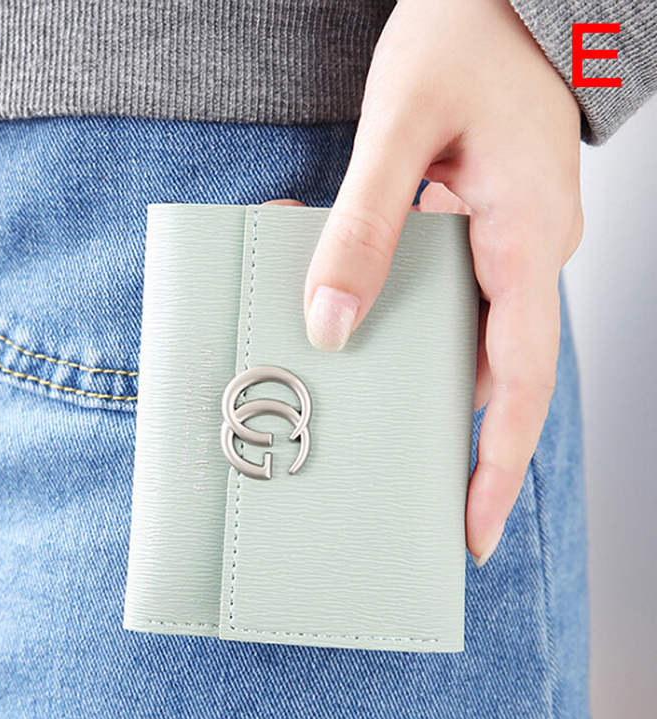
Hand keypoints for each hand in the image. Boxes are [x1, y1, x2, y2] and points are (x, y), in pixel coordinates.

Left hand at [263, 0, 583, 567]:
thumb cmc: (468, 41)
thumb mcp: (400, 127)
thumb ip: (364, 226)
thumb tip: (333, 320)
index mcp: (525, 239)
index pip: (521, 379)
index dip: (499, 463)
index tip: (475, 527)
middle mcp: (527, 256)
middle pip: (495, 377)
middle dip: (454, 441)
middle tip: (400, 490)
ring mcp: (509, 248)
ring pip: (469, 342)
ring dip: (420, 376)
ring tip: (366, 408)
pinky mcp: (485, 234)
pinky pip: (454, 300)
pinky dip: (411, 322)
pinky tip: (362, 318)